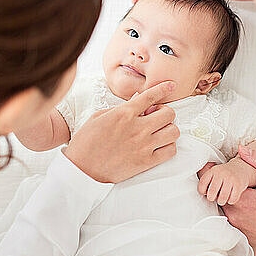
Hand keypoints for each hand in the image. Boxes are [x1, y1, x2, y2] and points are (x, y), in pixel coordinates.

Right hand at [63, 81, 179, 182]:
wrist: (81, 169)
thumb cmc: (86, 142)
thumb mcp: (99, 117)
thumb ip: (120, 107)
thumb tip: (137, 98)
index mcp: (124, 114)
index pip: (151, 96)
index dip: (164, 88)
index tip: (171, 85)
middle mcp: (137, 128)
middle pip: (169, 113)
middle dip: (165, 112)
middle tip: (156, 117)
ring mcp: (143, 145)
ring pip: (173, 132)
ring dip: (168, 129)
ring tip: (159, 132)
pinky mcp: (146, 162)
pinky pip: (170, 151)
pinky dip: (168, 146)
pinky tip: (159, 145)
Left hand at [198, 157, 252, 205]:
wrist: (241, 168)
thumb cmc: (224, 174)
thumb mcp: (214, 173)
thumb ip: (207, 181)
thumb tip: (203, 193)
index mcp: (213, 171)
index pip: (203, 183)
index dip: (202, 191)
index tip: (205, 192)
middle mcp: (221, 174)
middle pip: (212, 192)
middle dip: (211, 197)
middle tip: (213, 197)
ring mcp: (230, 179)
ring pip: (222, 197)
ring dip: (221, 201)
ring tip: (221, 199)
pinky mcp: (239, 185)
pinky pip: (232, 199)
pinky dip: (230, 201)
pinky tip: (230, 197)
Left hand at [221, 146, 255, 255]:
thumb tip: (242, 149)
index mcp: (242, 200)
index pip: (219, 180)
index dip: (220, 172)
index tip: (224, 168)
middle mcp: (233, 214)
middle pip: (218, 192)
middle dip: (223, 184)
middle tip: (235, 180)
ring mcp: (232, 225)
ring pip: (221, 204)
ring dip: (227, 196)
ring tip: (244, 193)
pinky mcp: (234, 233)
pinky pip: (226, 215)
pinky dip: (232, 208)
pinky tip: (245, 206)